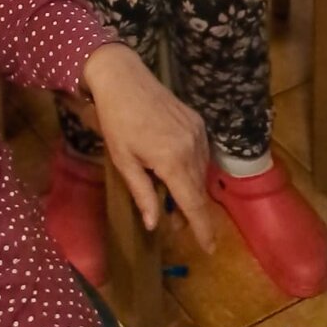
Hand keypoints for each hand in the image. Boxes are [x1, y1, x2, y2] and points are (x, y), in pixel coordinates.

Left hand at [82, 44, 213, 252]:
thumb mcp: (123, 160)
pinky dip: (193, 169)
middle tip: (173, 221)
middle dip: (191, 211)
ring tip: (170, 195)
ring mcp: (197, 133)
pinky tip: (176, 170)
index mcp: (173, 161)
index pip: (193, 204)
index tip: (210, 249)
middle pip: (199, 190)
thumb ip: (142, 193)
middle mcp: (192, 147)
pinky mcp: (197, 122)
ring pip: (202, 173)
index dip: (202, 229)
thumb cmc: (116, 120)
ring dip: (191, 189)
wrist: (123, 77)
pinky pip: (202, 154)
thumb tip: (155, 225)